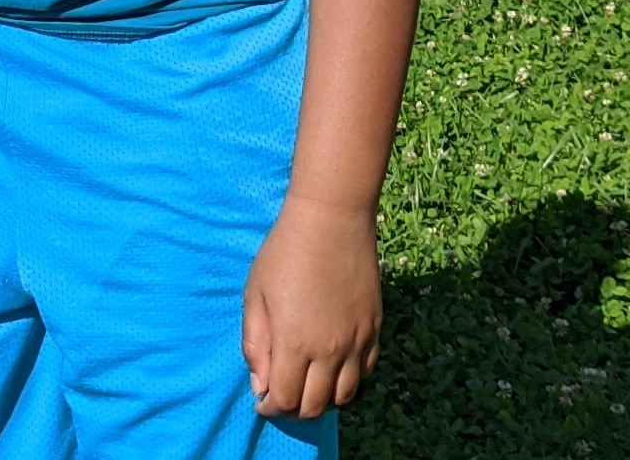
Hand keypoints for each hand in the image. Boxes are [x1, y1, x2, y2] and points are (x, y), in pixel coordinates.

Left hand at [241, 195, 382, 418]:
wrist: (332, 220)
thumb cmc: (285, 253)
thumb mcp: (255, 296)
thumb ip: (255, 344)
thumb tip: (260, 385)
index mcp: (295, 342)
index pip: (285, 399)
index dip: (270, 407)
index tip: (262, 401)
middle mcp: (330, 349)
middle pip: (316, 406)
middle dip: (295, 409)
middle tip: (282, 396)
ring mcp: (357, 341)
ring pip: (345, 396)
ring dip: (324, 400)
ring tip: (308, 385)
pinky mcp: (375, 329)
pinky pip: (365, 372)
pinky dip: (349, 380)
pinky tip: (333, 368)